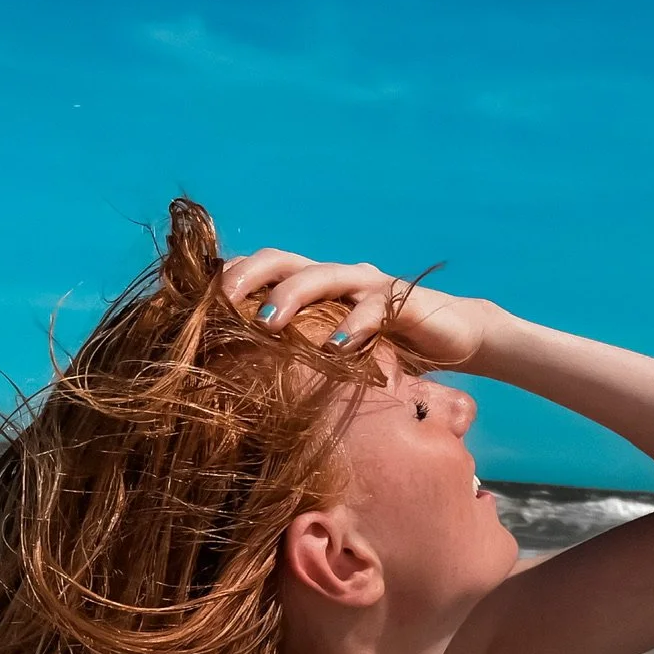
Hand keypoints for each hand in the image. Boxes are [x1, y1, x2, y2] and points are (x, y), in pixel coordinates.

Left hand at [218, 249, 499, 369]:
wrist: (457, 337)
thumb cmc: (391, 351)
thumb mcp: (338, 356)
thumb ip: (303, 358)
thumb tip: (249, 392)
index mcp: (315, 287)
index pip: (265, 270)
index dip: (232, 279)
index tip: (196, 303)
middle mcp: (336, 277)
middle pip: (283, 261)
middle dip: (248, 277)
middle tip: (221, 305)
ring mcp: (368, 284)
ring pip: (321, 275)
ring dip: (290, 297)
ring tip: (267, 324)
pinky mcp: (400, 300)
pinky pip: (372, 306)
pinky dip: (354, 324)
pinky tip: (339, 347)